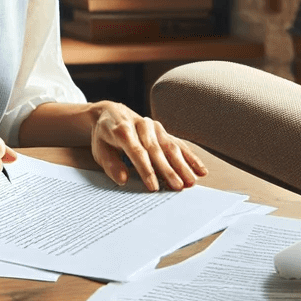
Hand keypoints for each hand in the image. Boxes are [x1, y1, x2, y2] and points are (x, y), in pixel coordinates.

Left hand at [89, 102, 205, 192]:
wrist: (112, 113)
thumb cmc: (105, 136)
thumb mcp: (99, 150)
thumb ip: (110, 165)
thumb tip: (122, 180)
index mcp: (123, 130)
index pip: (137, 151)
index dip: (146, 170)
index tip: (153, 187)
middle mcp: (142, 125)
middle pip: (157, 149)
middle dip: (168, 170)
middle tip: (178, 187)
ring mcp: (155, 127)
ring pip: (170, 146)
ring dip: (183, 165)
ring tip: (191, 182)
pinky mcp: (163, 131)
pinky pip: (179, 144)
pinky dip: (190, 158)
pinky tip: (200, 170)